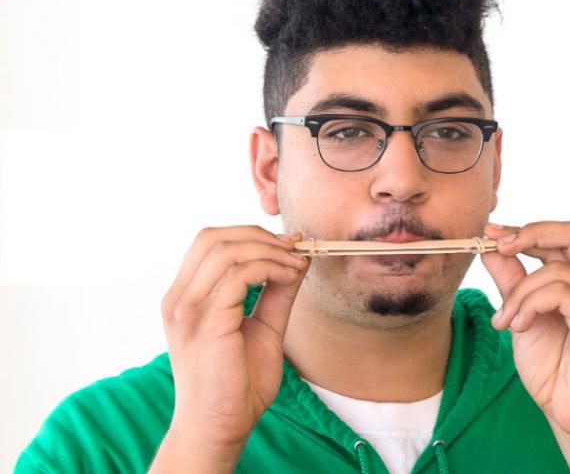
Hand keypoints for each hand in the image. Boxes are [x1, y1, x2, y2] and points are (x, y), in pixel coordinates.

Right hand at [157, 226, 309, 458]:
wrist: (221, 427)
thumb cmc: (237, 384)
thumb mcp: (263, 327)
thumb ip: (275, 293)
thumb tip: (297, 260)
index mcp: (186, 297)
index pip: (210, 242)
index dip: (251, 235)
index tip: (289, 244)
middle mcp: (179, 299)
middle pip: (212, 237)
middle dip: (258, 235)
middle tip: (294, 247)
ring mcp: (187, 310)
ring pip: (225, 251)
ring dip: (268, 251)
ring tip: (296, 264)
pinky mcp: (205, 323)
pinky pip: (236, 276)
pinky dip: (268, 268)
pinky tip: (289, 277)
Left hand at [480, 221, 569, 440]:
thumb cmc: (552, 366)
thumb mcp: (521, 313)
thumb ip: (511, 279)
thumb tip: (490, 246)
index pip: (564, 235)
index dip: (527, 229)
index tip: (490, 233)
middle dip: (530, 234)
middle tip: (498, 247)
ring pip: (556, 270)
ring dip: (519, 292)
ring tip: (504, 320)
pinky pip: (561, 293)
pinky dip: (530, 305)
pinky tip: (519, 326)